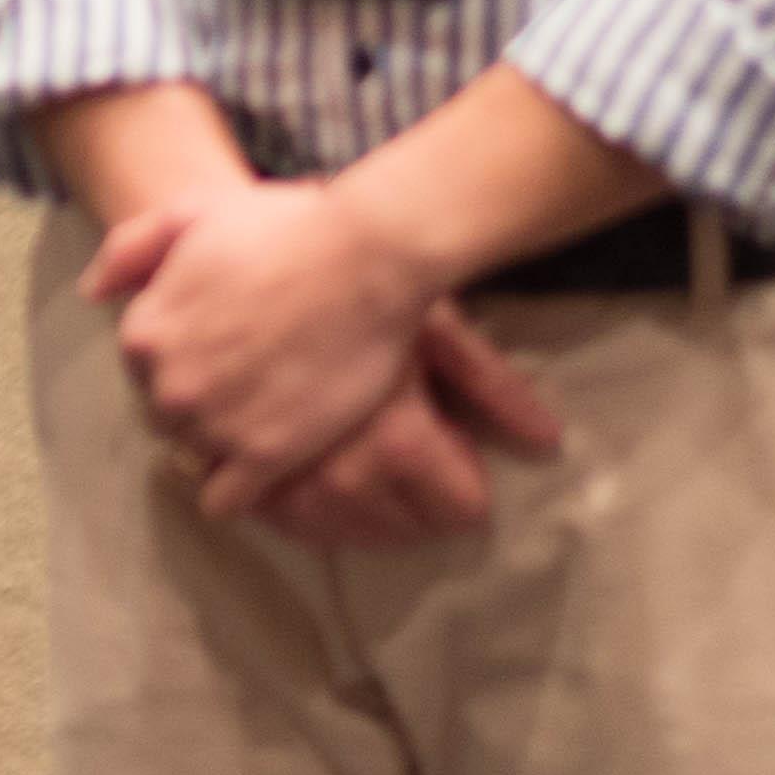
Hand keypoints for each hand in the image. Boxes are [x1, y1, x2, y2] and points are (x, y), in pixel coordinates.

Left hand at [91, 174, 444, 494]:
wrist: (371, 259)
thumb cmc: (287, 228)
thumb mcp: (191, 213)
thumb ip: (130, 250)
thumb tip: (92, 294)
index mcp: (144, 333)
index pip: (142, 369)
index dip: (182, 357)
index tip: (221, 347)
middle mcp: (169, 385)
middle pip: (165, 414)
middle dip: (198, 402)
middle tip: (249, 381)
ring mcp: (216, 425)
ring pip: (194, 456)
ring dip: (221, 444)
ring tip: (266, 418)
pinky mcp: (267, 456)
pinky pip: (225, 501)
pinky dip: (236, 491)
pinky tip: (265, 465)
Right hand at [217, 311, 573, 544]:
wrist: (276, 246)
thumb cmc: (363, 281)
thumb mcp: (439, 329)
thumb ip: (492, 387)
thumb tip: (547, 441)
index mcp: (397, 441)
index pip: (458, 508)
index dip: (468, 485)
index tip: (459, 458)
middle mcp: (337, 470)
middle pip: (397, 528)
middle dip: (417, 509)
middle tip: (416, 470)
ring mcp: (281, 473)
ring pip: (331, 529)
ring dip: (360, 521)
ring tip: (367, 478)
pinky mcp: (227, 456)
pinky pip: (265, 514)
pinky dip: (293, 511)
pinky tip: (307, 481)